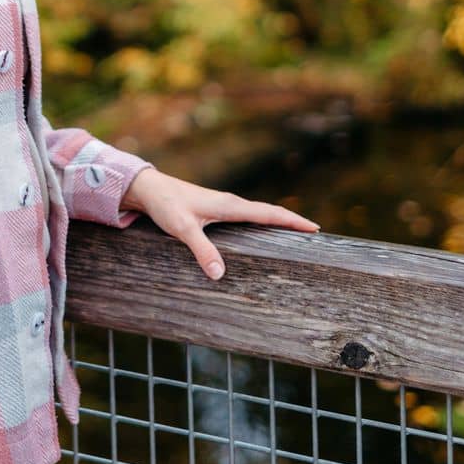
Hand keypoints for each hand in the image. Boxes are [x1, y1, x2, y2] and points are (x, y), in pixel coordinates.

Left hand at [120, 167, 319, 280]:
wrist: (148, 189)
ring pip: (257, 214)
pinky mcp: (213, 210)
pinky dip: (259, 223)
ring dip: (276, 222)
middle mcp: (230, 203)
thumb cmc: (166, 205)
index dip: (293, 221)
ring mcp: (222, 206)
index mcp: (229, 206)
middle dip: (291, 221)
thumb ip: (202, 250)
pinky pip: (245, 217)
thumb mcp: (183, 229)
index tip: (315, 228)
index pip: (269, 213)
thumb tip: (219, 275)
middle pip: (269, 212)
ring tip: (293, 234)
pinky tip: (258, 234)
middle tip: (313, 233)